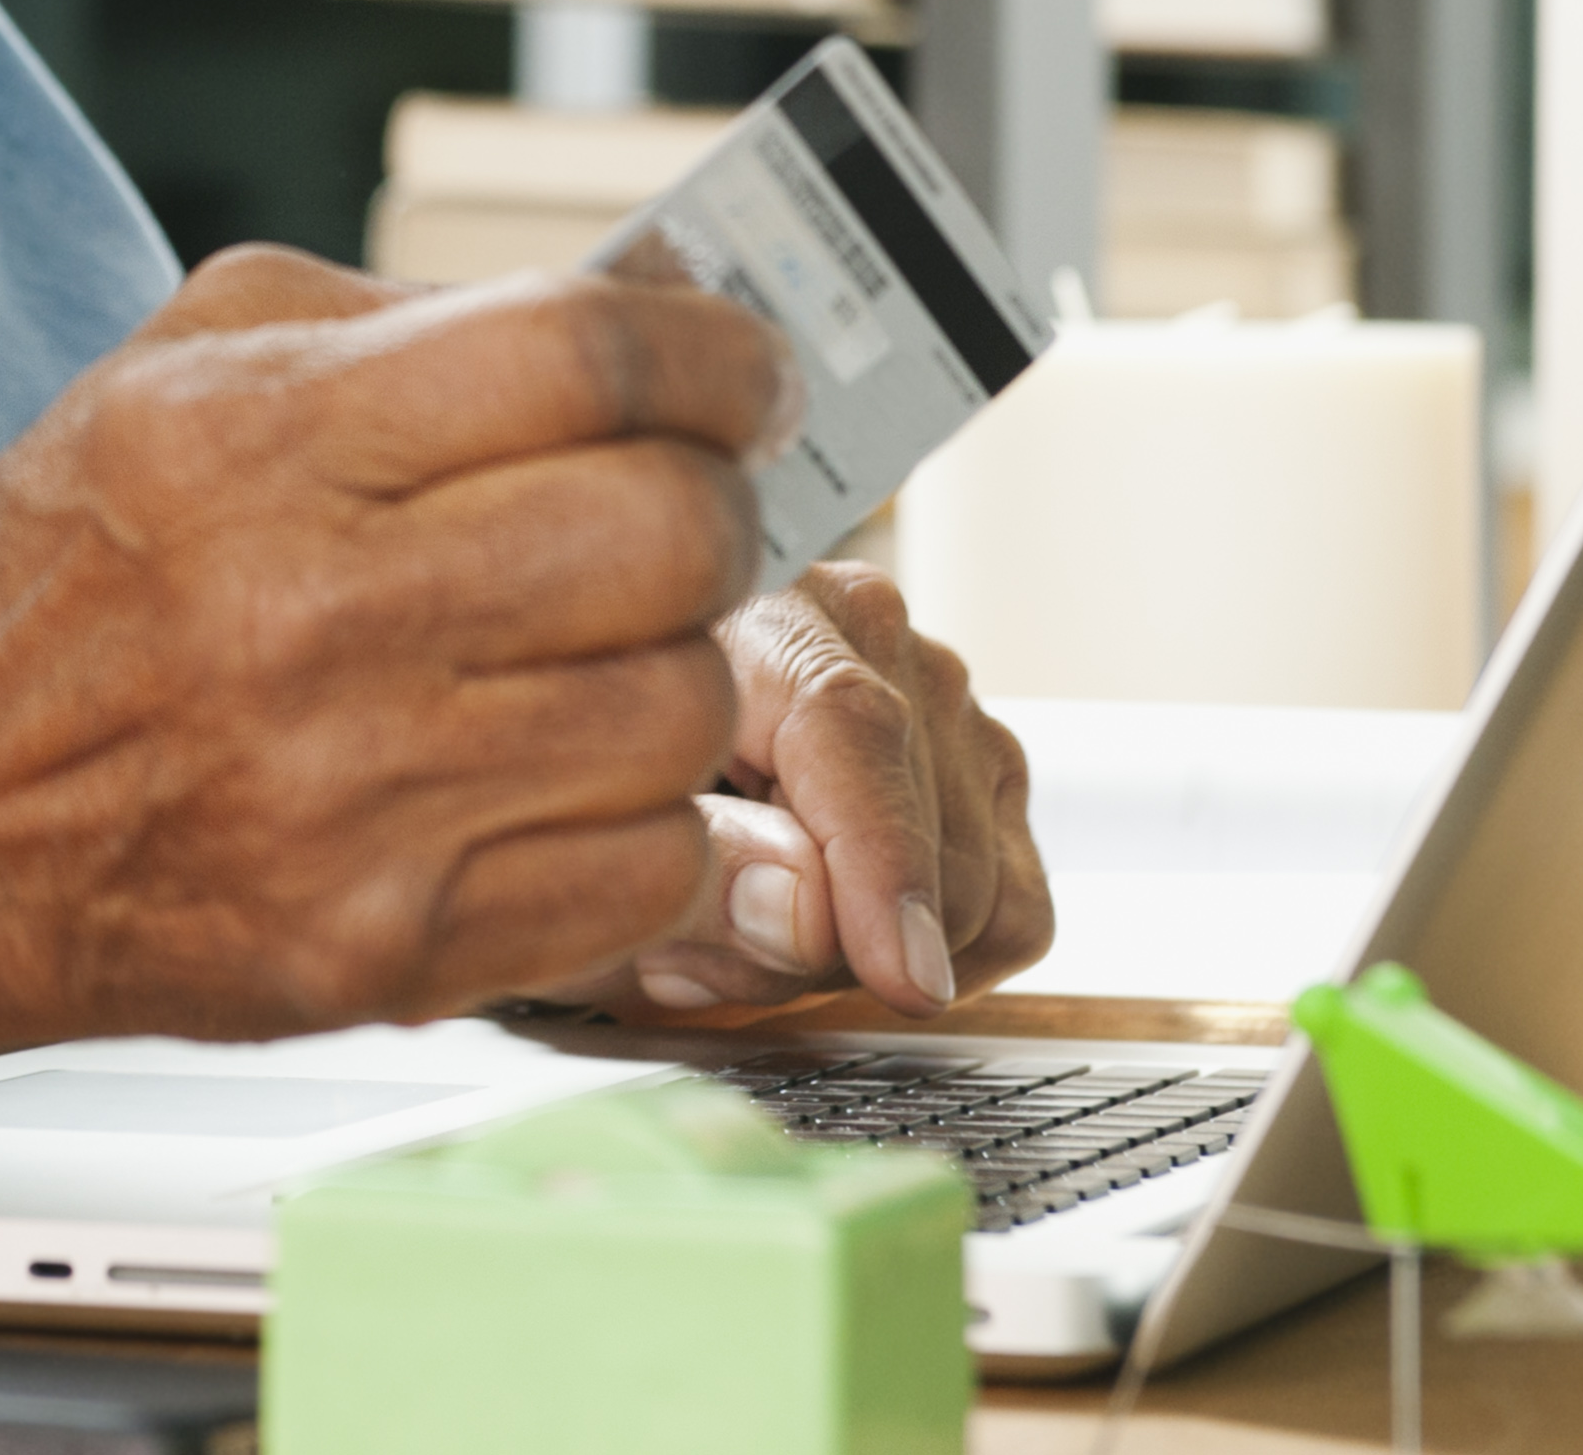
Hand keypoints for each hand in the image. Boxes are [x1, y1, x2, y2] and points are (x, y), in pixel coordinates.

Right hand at [0, 243, 800, 1047]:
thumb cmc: (78, 577)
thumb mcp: (185, 368)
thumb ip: (408, 312)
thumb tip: (659, 291)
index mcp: (256, 442)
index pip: (582, 357)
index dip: (711, 354)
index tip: (741, 374)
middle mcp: (304, 618)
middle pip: (664, 531)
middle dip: (711, 507)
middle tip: (680, 514)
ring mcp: (350, 802)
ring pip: (680, 706)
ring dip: (673, 669)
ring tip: (595, 656)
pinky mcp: (382, 951)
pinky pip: (644, 871)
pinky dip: (641, 822)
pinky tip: (561, 780)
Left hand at [584, 561, 1049, 1021]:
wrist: (587, 754)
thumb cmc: (569, 795)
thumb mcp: (579, 849)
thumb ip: (691, 878)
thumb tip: (809, 914)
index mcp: (752, 606)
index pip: (849, 726)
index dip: (879, 863)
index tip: (899, 975)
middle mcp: (865, 627)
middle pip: (921, 826)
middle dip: (829, 945)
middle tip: (699, 955)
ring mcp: (937, 691)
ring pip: (975, 884)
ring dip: (870, 954)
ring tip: (741, 936)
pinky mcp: (979, 762)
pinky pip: (1012, 907)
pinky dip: (934, 956)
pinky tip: (828, 937)